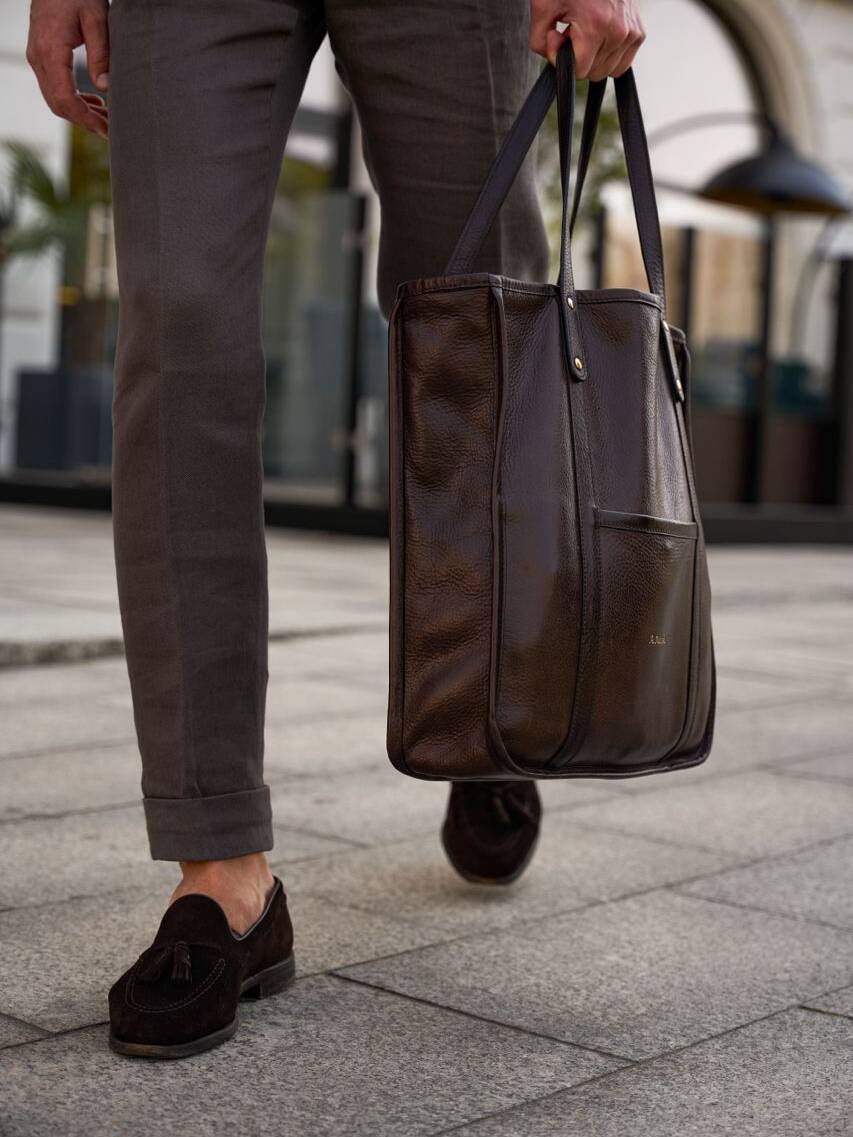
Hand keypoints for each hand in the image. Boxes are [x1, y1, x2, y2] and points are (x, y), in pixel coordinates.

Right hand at [27, 0, 109, 138]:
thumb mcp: (96, 18)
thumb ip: (101, 53)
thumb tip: (105, 87)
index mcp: (51, 51)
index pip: (64, 98)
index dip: (85, 119)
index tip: (107, 130)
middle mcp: (39, 57)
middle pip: (57, 104)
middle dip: (84, 121)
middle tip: (111, 130)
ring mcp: (37, 57)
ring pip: (54, 98)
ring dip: (79, 112)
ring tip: (106, 118)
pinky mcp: (42, 56)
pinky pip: (53, 87)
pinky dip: (72, 100)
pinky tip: (93, 101)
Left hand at [529, 0, 645, 79]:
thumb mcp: (543, 7)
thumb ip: (540, 42)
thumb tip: (557, 59)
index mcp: (596, 26)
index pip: (580, 71)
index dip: (563, 58)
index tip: (559, 36)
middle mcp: (619, 31)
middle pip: (594, 73)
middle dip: (579, 58)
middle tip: (573, 31)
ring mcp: (632, 33)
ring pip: (608, 70)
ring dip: (594, 57)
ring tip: (586, 31)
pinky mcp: (638, 33)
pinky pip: (622, 63)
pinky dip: (609, 55)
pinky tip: (599, 35)